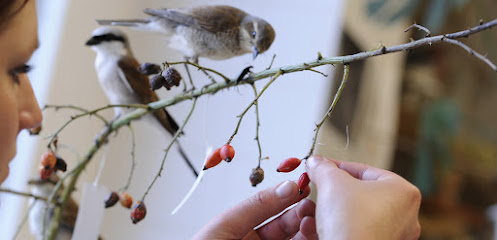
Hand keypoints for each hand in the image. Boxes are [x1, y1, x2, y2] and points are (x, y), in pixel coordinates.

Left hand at [193, 181, 317, 239]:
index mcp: (241, 231)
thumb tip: (286, 187)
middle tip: (311, 208)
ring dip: (308, 232)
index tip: (303, 188)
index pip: (271, 211)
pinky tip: (310, 238)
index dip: (288, 199)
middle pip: (289, 229)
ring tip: (312, 223)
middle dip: (302, 215)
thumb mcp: (225, 227)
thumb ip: (256, 206)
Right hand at [305, 156, 420, 239]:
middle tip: (318, 185)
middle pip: (361, 193)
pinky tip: (317, 226)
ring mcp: (394, 235)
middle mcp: (405, 215)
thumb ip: (323, 168)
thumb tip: (316, 162)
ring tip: (313, 208)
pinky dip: (337, 227)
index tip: (320, 166)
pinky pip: (354, 231)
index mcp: (403, 191)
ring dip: (332, 209)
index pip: (364, 170)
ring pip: (356, 214)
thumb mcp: (331, 182)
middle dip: (334, 190)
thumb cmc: (351, 222)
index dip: (337, 166)